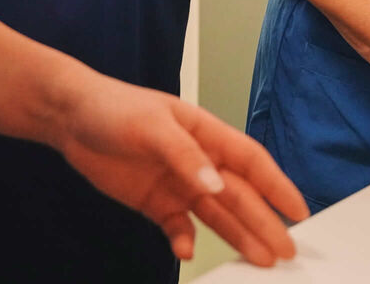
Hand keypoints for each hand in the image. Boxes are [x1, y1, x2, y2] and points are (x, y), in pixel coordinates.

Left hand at [52, 75, 308, 266]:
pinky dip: (185, 240)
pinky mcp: (155, 202)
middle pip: (238, 195)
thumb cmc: (115, 108)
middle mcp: (198, 161)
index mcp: (206, 134)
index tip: (299, 211)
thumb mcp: (152, 126)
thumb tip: (216, 187)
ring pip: (216, 215)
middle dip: (263, 222)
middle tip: (286, 251)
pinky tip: (188, 252)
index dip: (277, 186)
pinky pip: (178, 226)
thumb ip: (185, 156)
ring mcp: (178, 183)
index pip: (250, 162)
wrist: (70, 118)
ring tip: (261, 261)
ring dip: (237, 236)